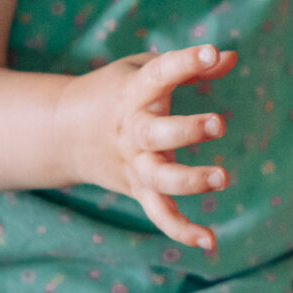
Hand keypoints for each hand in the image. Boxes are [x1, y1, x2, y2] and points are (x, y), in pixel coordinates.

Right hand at [58, 44, 236, 251]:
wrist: (60, 131)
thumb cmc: (115, 92)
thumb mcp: (142, 69)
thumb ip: (188, 66)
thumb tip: (231, 57)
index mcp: (133, 93)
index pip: (159, 74)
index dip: (184, 62)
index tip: (210, 52)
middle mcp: (132, 131)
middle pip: (156, 134)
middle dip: (186, 130)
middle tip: (218, 123)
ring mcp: (133, 163)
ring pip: (158, 178)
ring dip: (189, 181)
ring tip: (222, 177)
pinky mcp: (137, 189)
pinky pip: (158, 214)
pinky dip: (180, 230)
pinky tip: (210, 241)